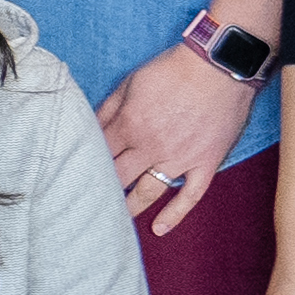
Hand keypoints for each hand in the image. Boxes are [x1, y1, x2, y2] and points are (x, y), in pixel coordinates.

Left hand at [95, 48, 248, 238]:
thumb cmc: (173, 70)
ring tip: (114, 219)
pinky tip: (159, 228)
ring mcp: (180, 159)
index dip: (86, 164)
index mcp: (129, 126)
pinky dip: (175, 214)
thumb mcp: (130, 82)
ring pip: (148, 191)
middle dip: (102, 189)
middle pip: (118, 177)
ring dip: (130, 207)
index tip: (75, 176)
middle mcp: (151, 147)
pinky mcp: (206, 164)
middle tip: (88, 202)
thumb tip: (88, 126)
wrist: (219, 66)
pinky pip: (190, 196)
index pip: (100, 153)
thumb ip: (108, 108)